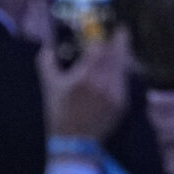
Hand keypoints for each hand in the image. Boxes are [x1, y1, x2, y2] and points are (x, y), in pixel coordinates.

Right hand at [40, 27, 132, 142]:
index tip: (103, 30)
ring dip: (123, 55)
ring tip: (122, 47)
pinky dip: (123, 72)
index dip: (101, 37)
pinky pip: (126, 80)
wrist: (74, 143)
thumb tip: (47, 46)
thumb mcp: (49, 88)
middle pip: (117, 53)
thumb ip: (47, 63)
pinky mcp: (123, 102)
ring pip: (124, 66)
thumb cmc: (58, 114)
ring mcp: (116, 92)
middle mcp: (104, 82)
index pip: (99, 47)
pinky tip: (120, 68)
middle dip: (120, 40)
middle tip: (121, 30)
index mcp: (85, 76)